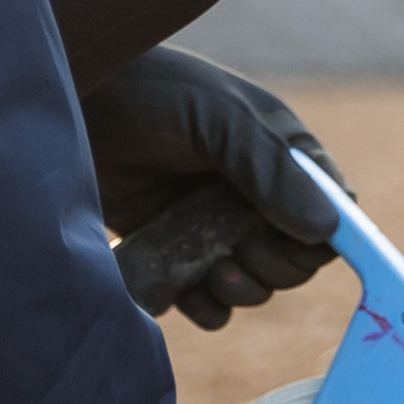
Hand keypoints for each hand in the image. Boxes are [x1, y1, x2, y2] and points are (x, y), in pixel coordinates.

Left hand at [83, 47, 342, 331]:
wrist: (73, 106)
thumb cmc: (149, 96)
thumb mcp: (218, 121)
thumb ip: (270, 171)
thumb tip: (327, 229)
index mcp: (277, 151)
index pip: (329, 205)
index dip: (324, 234)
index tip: (297, 246)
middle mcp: (252, 191)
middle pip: (296, 255)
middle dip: (277, 267)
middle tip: (239, 259)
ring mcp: (211, 224)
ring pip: (256, 281)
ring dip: (245, 291)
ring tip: (214, 277)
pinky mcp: (174, 251)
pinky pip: (210, 300)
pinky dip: (208, 307)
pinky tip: (191, 294)